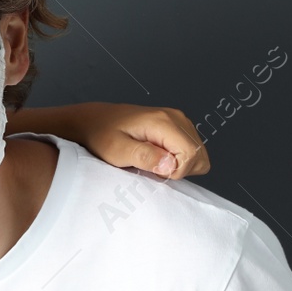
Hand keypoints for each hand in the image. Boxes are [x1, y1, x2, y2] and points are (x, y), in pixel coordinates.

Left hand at [7, 102, 210, 178]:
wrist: (92, 121)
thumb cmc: (100, 136)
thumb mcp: (116, 151)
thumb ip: (144, 156)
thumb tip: (171, 166)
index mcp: (164, 122)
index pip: (192, 155)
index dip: (176, 171)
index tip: (155, 172)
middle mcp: (176, 118)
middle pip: (199, 155)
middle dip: (180, 169)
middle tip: (153, 168)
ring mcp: (178, 120)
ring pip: (198, 153)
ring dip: (179, 165)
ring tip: (153, 162)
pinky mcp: (175, 125)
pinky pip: (190, 149)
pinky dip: (178, 159)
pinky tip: (157, 157)